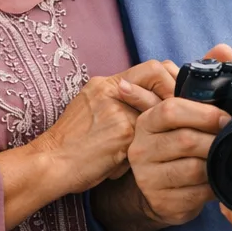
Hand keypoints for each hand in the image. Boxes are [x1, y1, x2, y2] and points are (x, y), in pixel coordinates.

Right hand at [31, 59, 177, 194]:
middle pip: (158, 73)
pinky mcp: (122, 132)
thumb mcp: (91, 111)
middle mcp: (110, 90)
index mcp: (104, 84)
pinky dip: (149, 149)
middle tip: (180, 114)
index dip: (170, 80)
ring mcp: (117, 109)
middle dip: (174, 92)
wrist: (51, 163)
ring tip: (164, 138)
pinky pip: (149, 135)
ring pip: (158, 106)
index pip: (151, 67)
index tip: (177, 99)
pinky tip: (143, 159)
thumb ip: (119, 104)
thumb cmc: (72, 144)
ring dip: (164, 123)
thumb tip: (151, 105)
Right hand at [126, 78, 230, 224]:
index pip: (170, 110)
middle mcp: (141, 148)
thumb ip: (201, 80)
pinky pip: (197, 194)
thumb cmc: (175, 144)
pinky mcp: (162, 202)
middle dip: (215, 141)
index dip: (203, 113)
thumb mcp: (183, 113)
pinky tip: (216, 181)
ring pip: (194, 168)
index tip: (225, 118)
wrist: (159, 189)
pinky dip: (214, 188)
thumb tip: (224, 49)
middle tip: (231, 141)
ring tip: (224, 160)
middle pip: (185, 140)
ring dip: (216, 165)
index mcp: (145, 121)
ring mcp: (148, 177)